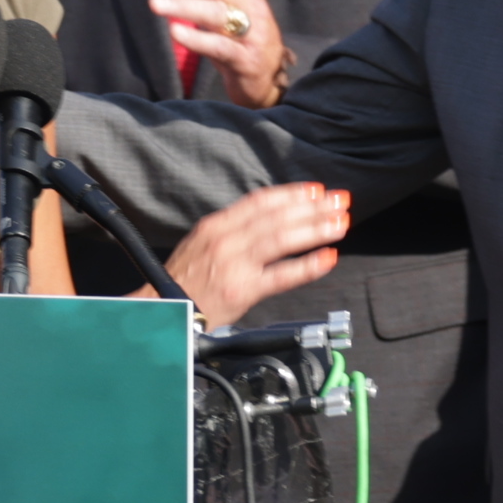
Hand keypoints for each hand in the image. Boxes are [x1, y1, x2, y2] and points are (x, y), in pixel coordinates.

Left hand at [143, 0, 294, 104]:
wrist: (266, 80)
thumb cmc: (240, 39)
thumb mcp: (225, 6)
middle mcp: (251, 5)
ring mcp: (252, 32)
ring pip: (216, 13)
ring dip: (183, 6)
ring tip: (154, 3)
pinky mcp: (246, 59)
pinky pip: (220, 47)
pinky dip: (197, 39)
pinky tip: (175, 32)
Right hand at [162, 184, 350, 327]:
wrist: (163, 312)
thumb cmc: (183, 281)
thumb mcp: (203, 243)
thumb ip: (235, 230)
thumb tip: (272, 218)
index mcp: (216, 225)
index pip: (261, 201)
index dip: (292, 194)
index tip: (316, 190)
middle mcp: (226, 240)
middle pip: (276, 216)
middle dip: (313, 207)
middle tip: (339, 202)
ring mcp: (234, 264)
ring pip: (282, 239)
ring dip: (315, 229)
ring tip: (340, 224)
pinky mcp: (242, 290)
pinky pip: (281, 275)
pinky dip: (307, 265)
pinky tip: (327, 258)